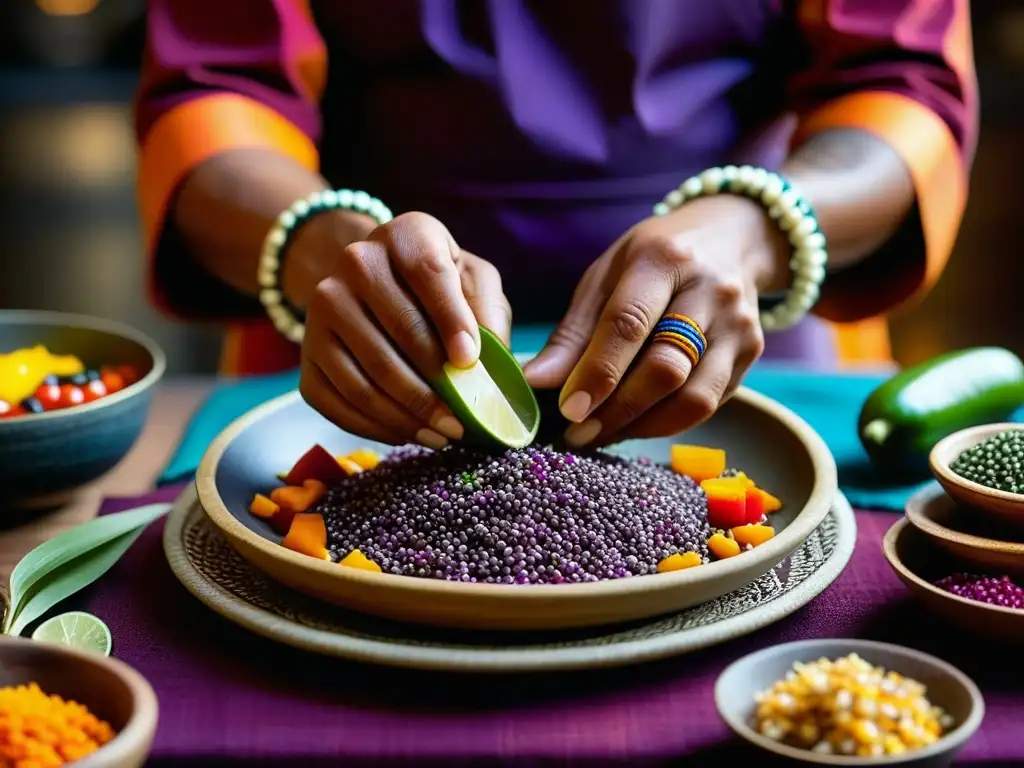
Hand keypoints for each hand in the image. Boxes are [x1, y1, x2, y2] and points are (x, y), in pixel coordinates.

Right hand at [300, 211, 511, 446]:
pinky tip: (407, 433)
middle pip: (398, 331)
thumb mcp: (472, 280)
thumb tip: (487, 365)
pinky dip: (375, 426)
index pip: (428, 273)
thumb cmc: (438, 286)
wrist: (375, 284)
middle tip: (463, 420)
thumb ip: (488, 312)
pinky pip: (337, 401)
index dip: (452, 319)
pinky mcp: (306, 353)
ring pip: (367, 375)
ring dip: (408, 414)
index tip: (469, 361)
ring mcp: (322, 308)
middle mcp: (355, 263)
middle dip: (436, 384)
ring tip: (442, 434)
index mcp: (405, 235)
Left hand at [523, 195, 786, 446]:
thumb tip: (536, 383)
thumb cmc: (653, 259)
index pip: (628, 324)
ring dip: (643, 426)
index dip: (597, 373)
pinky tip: (637, 422)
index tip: (568, 410)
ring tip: (604, 433)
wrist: (731, 237)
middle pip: (665, 368)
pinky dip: (668, 422)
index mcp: (663, 259)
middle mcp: (710, 290)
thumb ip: (572, 333)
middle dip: (617, 410)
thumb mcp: (605, 276)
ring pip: (694, 397)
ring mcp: (738, 324)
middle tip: (578, 433)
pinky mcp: (752, 351)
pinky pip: (709, 403)